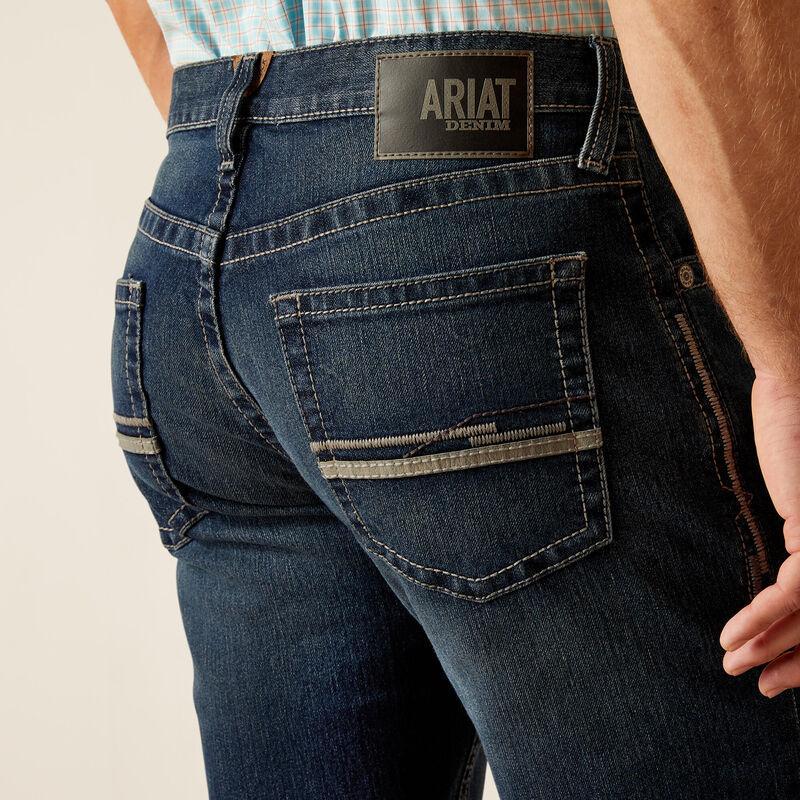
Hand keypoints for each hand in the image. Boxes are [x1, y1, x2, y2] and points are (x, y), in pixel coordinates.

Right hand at [719, 371, 799, 695]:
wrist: (796, 386)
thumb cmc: (794, 431)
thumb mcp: (795, 492)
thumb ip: (797, 528)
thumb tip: (783, 569)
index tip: (777, 670)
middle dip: (793, 660)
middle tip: (760, 685)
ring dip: (769, 645)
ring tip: (735, 667)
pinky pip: (791, 590)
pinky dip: (760, 616)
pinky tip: (733, 635)